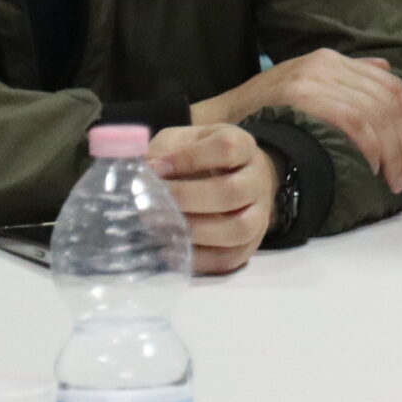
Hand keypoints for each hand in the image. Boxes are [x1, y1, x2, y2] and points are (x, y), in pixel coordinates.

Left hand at [147, 124, 274, 274]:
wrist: (231, 176)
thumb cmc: (197, 157)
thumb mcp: (180, 141)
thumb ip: (162, 152)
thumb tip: (141, 174)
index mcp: (243, 146)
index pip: (227, 148)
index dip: (190, 158)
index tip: (156, 167)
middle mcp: (258, 179)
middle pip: (233, 192)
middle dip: (187, 199)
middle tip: (150, 203)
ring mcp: (260, 213)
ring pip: (240, 228)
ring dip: (196, 231)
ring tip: (162, 229)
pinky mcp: (250, 244)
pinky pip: (231, 258)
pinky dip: (200, 259)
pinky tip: (172, 251)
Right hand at [192, 46, 401, 195]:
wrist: (211, 125)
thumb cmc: (259, 116)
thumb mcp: (303, 87)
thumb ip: (346, 79)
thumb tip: (388, 72)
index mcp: (331, 60)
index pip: (390, 85)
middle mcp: (326, 63)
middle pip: (388, 101)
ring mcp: (313, 77)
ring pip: (375, 113)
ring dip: (393, 151)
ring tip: (395, 180)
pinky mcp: (301, 95)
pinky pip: (353, 120)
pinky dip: (370, 146)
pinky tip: (372, 167)